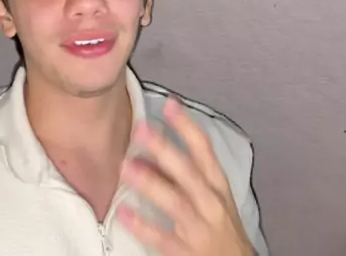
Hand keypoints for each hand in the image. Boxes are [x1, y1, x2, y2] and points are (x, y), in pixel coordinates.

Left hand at [118, 95, 253, 255]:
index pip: (204, 148)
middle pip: (187, 171)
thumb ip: (186, 175)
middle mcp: (210, 202)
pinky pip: (161, 237)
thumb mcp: (212, 197)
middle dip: (165, 148)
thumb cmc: (222, 229)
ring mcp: (198, 228)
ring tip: (126, 167)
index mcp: (217, 185)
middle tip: (142, 130)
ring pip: (174, 201)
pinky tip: (123, 213)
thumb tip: (154, 153)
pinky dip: (142, 225)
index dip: (186, 125)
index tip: (170, 104)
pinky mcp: (186, 251)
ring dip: (150, 182)